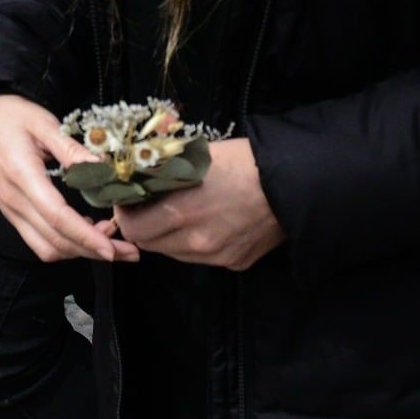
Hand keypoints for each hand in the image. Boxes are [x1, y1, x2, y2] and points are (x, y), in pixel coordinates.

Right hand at [0, 93, 140, 264]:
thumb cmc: (10, 114)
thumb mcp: (44, 123)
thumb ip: (73, 150)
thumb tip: (105, 170)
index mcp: (22, 175)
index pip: (58, 217)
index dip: (86, 237)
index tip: (112, 249)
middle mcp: (13, 200)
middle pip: (56, 241)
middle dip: (94, 252)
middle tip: (128, 251)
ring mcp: (10, 210)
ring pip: (46, 248)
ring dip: (80, 251)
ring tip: (110, 241)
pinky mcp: (11, 211)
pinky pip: (38, 240)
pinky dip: (64, 244)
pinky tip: (85, 233)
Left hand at [112, 138, 283, 270]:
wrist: (293, 183)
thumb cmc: (243, 161)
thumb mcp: (196, 156)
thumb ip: (164, 170)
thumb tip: (137, 172)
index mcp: (181, 213)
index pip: (133, 229)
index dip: (126, 215)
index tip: (128, 202)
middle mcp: (196, 243)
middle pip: (151, 244)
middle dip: (144, 225)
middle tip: (149, 207)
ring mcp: (217, 257)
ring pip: (176, 253)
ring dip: (168, 236)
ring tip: (180, 212)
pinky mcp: (235, 263)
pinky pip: (202, 258)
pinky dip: (196, 242)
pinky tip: (209, 221)